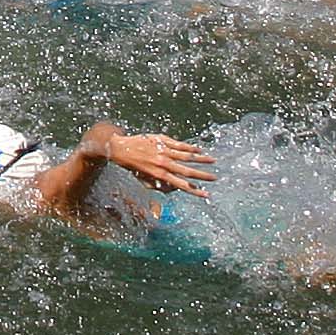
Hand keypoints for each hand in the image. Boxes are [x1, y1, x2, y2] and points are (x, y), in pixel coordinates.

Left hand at [102, 133, 217, 196]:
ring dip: (201, 159)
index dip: (195, 191)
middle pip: (187, 171)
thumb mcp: (145, 181)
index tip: (206, 194)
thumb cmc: (133, 166)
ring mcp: (164, 150)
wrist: (120, 148)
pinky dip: (190, 147)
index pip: (181, 185)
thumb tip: (175, 189)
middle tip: (215, 178)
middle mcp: (163, 163)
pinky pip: (180, 144)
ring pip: (187, 155)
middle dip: (203, 175)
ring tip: (213, 161)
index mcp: (159, 175)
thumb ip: (160, 186)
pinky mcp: (162, 140)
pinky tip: (199, 149)